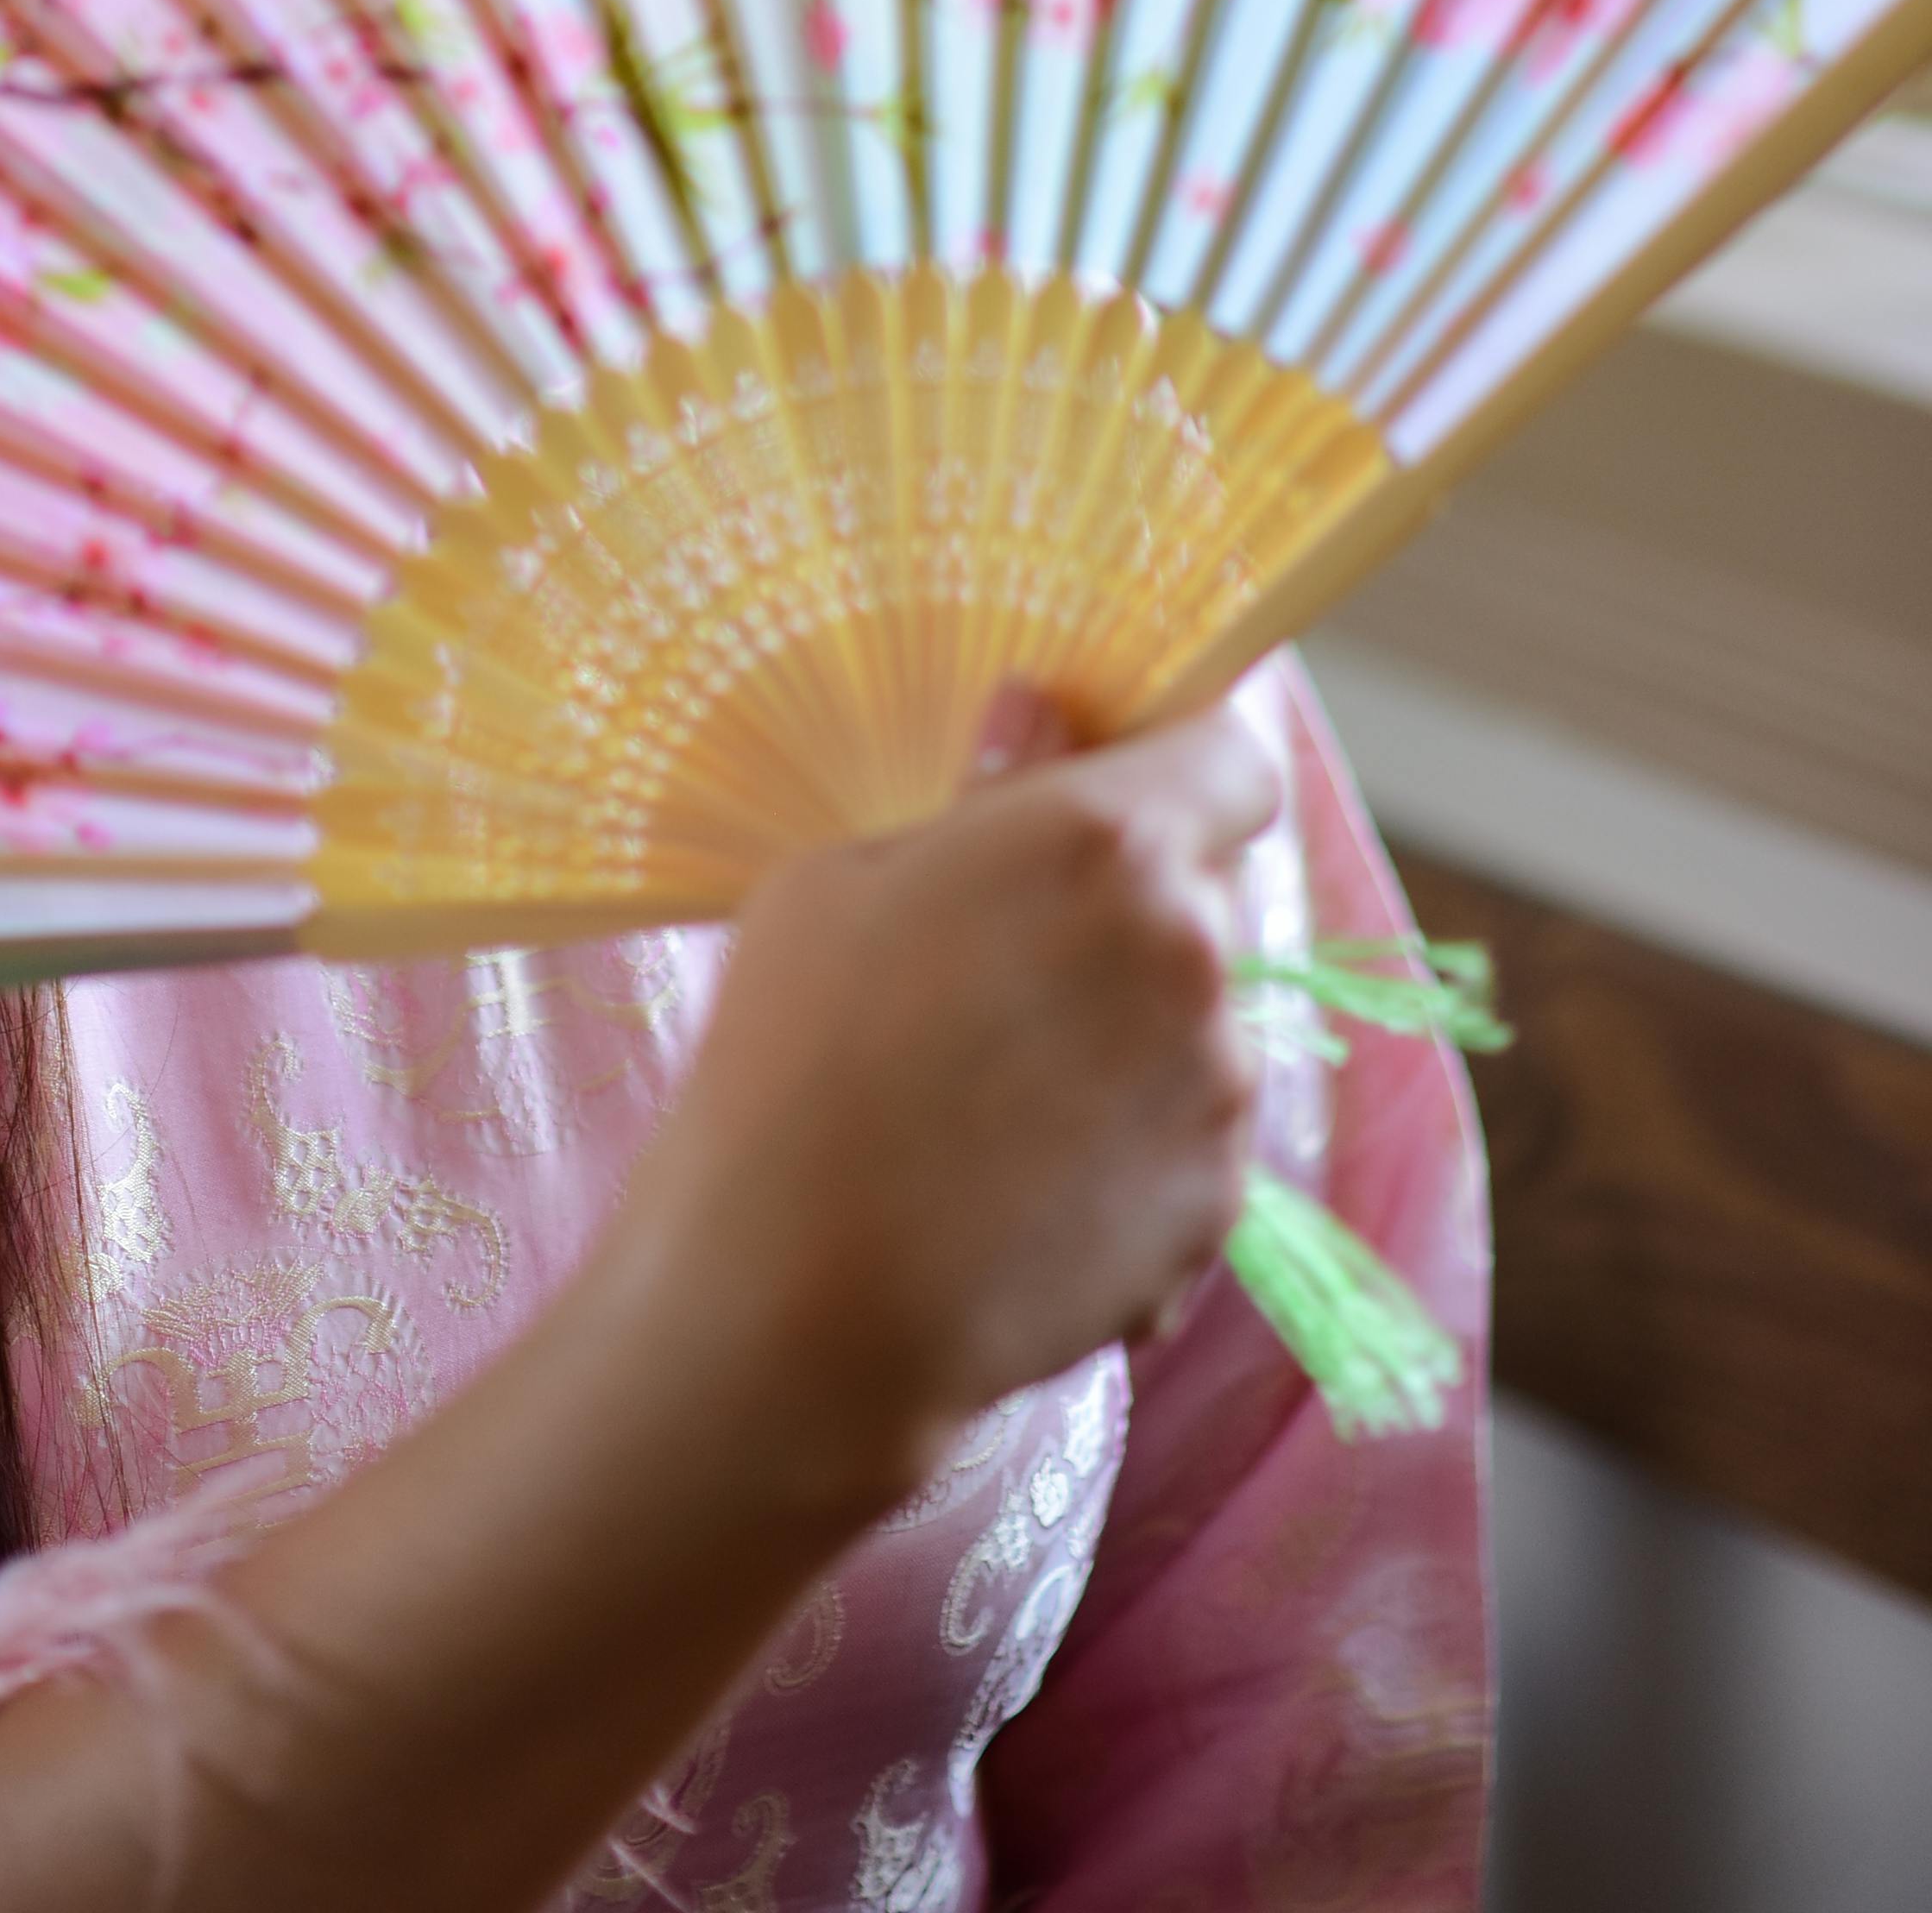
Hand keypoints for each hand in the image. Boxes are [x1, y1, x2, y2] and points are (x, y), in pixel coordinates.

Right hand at [610, 697, 1278, 1538]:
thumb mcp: (841, 881)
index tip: (1119, 793)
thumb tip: (1042, 712)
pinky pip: (1185, 1143)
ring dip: (1127, 1036)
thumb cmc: (789, 1057)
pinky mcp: (1217, 1213)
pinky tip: (1015, 1191)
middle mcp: (1196, 954)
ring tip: (993, 1103)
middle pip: (1206, 894)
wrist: (800, 1308)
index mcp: (1109, 841)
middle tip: (1007, 967)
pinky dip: (1125, 1154)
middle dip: (1130, 912)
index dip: (1182, 768)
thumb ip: (978, 796)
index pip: (1232, 754)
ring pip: (1197, 1022)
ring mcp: (1219, 1093)